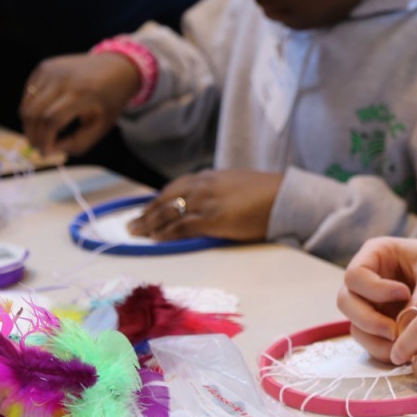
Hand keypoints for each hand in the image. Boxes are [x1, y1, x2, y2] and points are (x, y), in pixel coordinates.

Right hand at [19, 53, 139, 155]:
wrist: (116, 68)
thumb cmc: (109, 102)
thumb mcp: (101, 126)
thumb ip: (78, 143)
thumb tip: (49, 150)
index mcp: (82, 93)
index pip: (52, 119)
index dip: (44, 139)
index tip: (45, 153)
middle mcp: (64, 78)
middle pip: (34, 112)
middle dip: (32, 134)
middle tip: (38, 146)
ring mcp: (51, 69)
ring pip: (27, 103)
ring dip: (28, 124)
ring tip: (39, 134)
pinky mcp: (44, 66)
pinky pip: (28, 93)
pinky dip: (30, 108)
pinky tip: (42, 116)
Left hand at [127, 169, 282, 241]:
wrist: (283, 196)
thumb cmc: (266, 192)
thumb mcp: (236, 184)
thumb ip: (218, 191)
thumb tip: (208, 203)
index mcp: (209, 176)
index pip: (174, 187)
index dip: (158, 200)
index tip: (147, 209)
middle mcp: (202, 187)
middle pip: (165, 199)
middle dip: (146, 212)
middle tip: (132, 223)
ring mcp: (205, 203)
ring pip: (167, 213)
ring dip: (148, 224)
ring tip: (136, 233)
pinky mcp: (210, 220)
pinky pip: (180, 228)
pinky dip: (164, 234)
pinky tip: (154, 239)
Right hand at [337, 237, 416, 362]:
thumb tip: (406, 332)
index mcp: (374, 254)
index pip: (355, 275)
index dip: (374, 289)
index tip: (404, 294)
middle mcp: (365, 279)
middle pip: (346, 302)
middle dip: (368, 321)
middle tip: (395, 332)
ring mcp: (370, 302)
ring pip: (356, 325)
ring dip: (375, 340)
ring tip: (405, 348)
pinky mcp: (379, 323)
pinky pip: (371, 340)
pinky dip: (384, 350)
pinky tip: (406, 353)